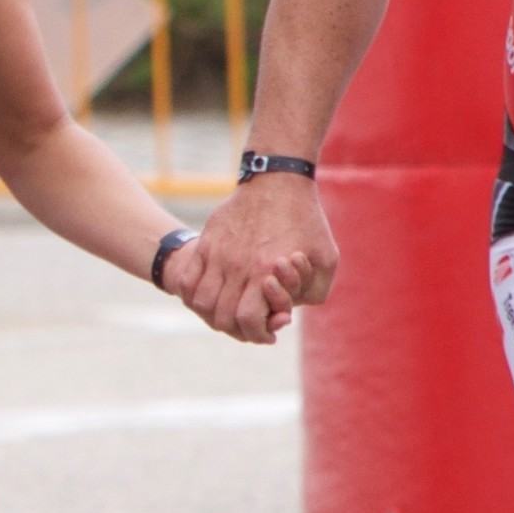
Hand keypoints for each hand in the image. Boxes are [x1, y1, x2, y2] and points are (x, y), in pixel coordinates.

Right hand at [183, 172, 337, 345]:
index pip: (247, 319)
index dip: (257, 333)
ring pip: (200, 302)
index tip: (269, 331)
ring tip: (229, 312)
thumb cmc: (306, 221)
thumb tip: (288, 312)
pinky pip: (186, 280)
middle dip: (237, 329)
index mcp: (266, 271)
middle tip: (250, 324)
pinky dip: (193, 295)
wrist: (278, 179)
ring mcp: (218, 254)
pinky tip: (209, 296)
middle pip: (221, 316)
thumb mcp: (326, 259)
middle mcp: (237, 265)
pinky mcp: (207, 242)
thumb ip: (314, 292)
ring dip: (213, 314)